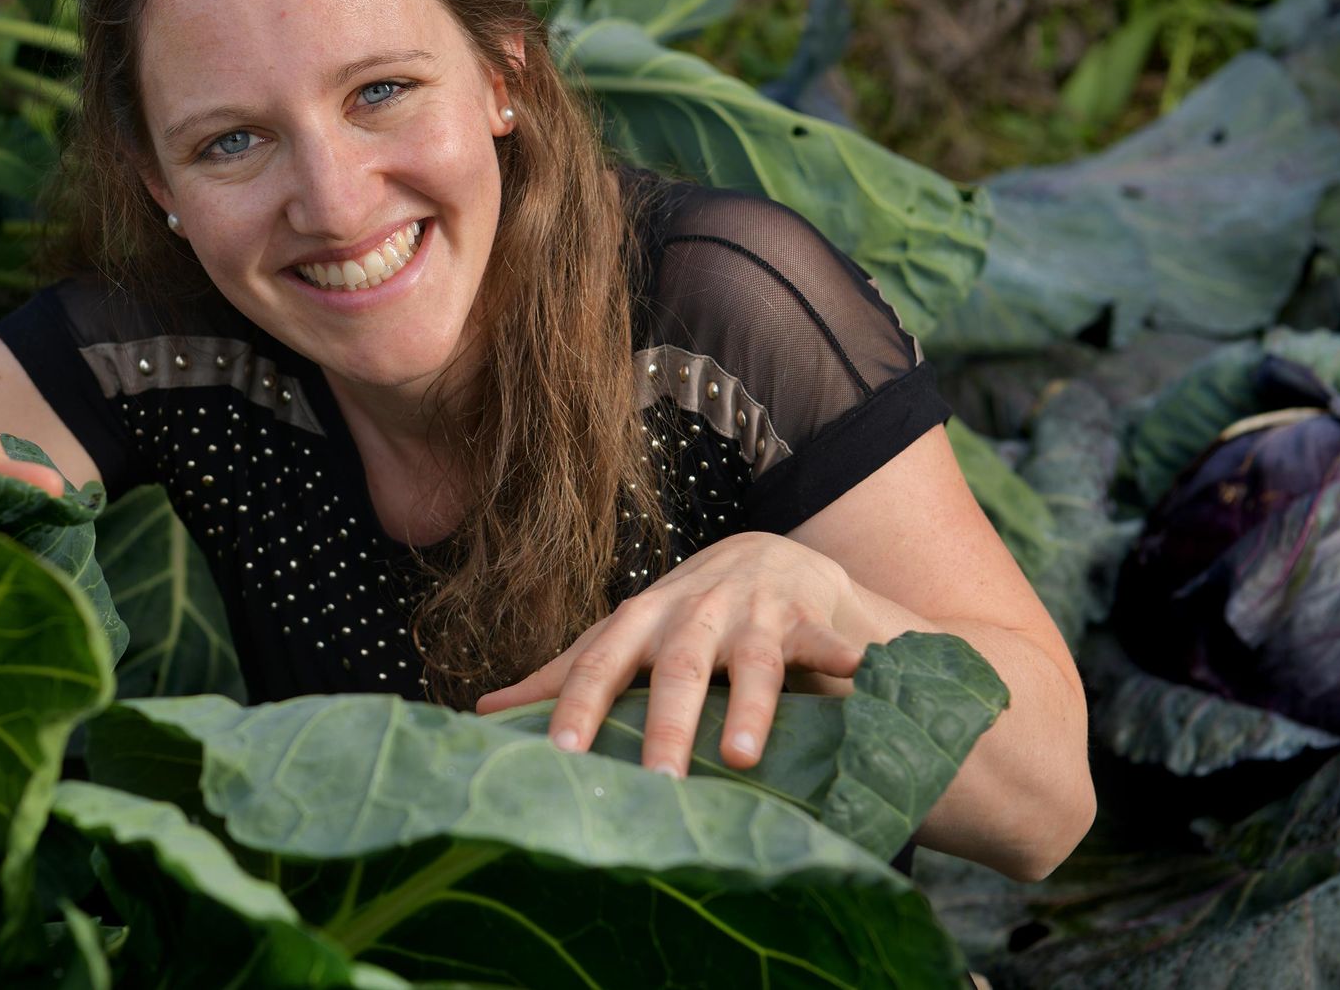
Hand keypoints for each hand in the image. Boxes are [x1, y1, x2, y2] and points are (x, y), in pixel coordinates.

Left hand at [472, 532, 865, 775]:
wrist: (766, 558)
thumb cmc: (679, 618)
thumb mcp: (622, 641)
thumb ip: (562, 677)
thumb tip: (479, 713)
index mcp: (638, 623)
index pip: (599, 664)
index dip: (578, 705)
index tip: (560, 753)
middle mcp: (691, 614)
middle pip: (676, 669)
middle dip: (666, 724)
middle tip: (658, 780)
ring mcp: (751, 613)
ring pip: (750, 662)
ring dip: (748, 705)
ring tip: (742, 757)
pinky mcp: (806, 618)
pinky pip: (826, 641)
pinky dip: (845, 656)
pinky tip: (860, 675)